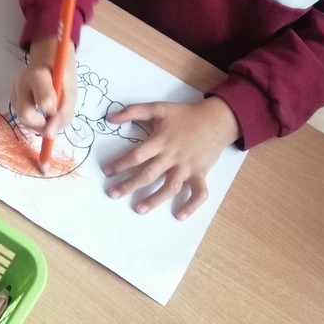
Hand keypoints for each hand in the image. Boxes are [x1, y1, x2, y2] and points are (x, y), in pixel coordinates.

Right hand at [10, 37, 77, 138]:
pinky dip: (34, 120)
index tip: (59, 112)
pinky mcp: (12, 99)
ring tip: (49, 114)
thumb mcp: (71, 92)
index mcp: (38, 76)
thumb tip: (50, 135)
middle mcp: (21, 84)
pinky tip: (41, 111)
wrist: (48, 59)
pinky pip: (22, 118)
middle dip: (40, 125)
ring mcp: (14, 92)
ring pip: (22, 120)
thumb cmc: (62, 74)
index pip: (44, 102)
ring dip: (38, 124)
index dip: (54, 114)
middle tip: (51, 122)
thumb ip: (63, 113)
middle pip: (24, 115)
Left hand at [101, 97, 239, 218]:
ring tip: (139, 210)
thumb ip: (133, 111)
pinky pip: (198, 193)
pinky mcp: (200, 174)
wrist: (216, 119)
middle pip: (148, 174)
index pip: (136, 156)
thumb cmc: (184, 115)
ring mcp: (187, 167)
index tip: (107, 171)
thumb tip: (109, 118)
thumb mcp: (158, 108)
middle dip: (129, 185)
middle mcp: (172, 157)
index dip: (120, 164)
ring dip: (154, 200)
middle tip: (112, 194)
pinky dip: (191, 205)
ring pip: (170, 187)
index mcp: (160, 141)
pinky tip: (180, 215)